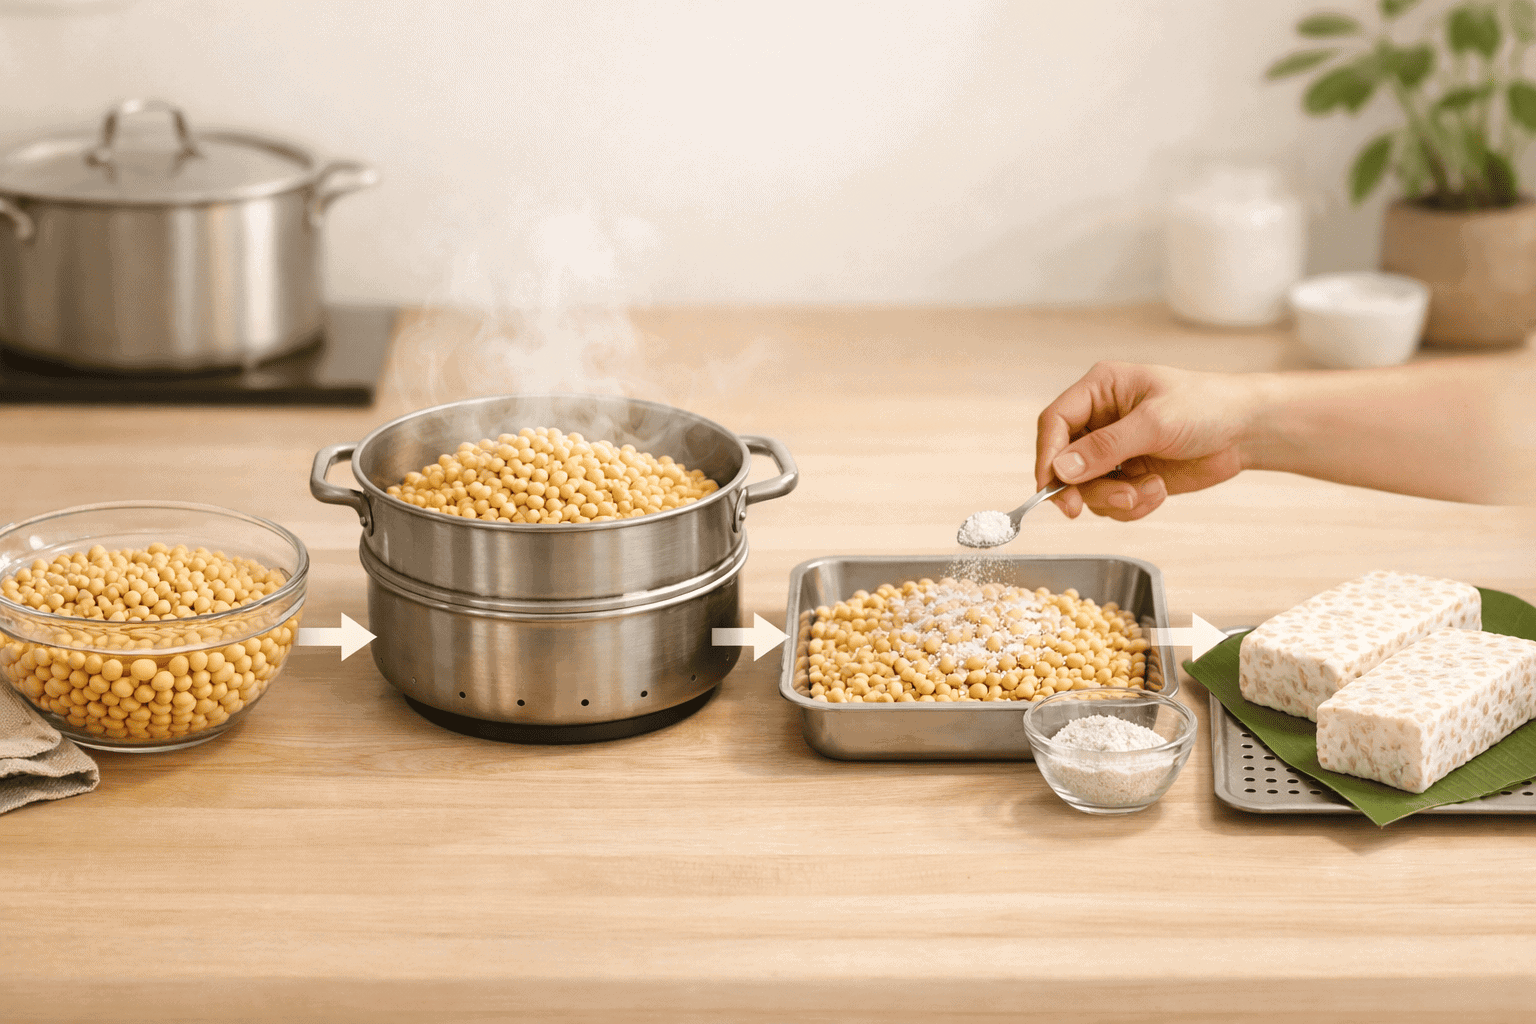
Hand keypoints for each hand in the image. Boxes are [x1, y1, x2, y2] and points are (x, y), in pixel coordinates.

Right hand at [1035, 362, 1258, 519]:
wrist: (1247, 431)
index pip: (1054, 423)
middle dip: (1086, 487)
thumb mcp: (1155, 422)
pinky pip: (1110, 502)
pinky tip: (1158, 491)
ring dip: (1115, 498)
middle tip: (1101, 504)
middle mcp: (1100, 420)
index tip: (1052, 488)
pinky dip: (1132, 505)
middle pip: (1064, 462)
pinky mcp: (1129, 475)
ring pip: (1086, 488)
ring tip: (1149, 490)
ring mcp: (1113, 451)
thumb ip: (1106, 447)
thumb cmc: (1207, 407)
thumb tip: (1062, 469)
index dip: (1048, 456)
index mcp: (1100, 390)